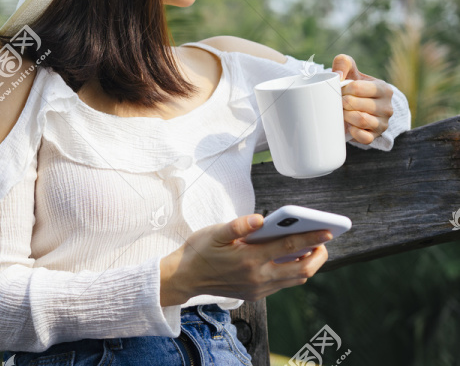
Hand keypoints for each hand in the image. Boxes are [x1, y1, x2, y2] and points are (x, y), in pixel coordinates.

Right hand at [161, 214, 331, 303]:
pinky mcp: (255, 294)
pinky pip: (282, 284)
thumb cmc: (199, 251)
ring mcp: (258, 288)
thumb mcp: (214, 233)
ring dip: (308, 265)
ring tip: (313, 248)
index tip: (328, 231)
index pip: (289, 248)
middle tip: (324, 241)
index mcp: (249, 259)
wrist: (185, 278)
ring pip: (295, 279)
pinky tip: (291, 258)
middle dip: (318, 255)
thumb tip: (259, 218)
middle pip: (302, 269)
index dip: (312, 238)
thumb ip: (238, 226)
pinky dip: (292, 271)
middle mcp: (258, 277)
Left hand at [331, 54, 393, 144]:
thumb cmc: (354, 85)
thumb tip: (338, 75)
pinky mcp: (375, 136)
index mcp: (384, 89)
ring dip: (346, 116)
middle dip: (342, 102)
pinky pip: (364, 138)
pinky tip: (349, 125)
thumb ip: (343, 63)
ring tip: (342, 112)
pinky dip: (353, 132)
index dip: (343, 89)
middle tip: (338, 102)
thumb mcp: (351, 70)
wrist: (360, 106)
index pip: (356, 88)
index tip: (340, 90)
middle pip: (356, 104)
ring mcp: (383, 123)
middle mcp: (387, 107)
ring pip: (361, 120)